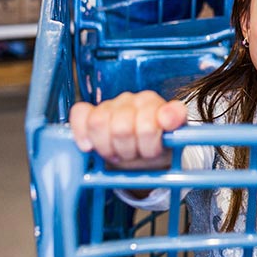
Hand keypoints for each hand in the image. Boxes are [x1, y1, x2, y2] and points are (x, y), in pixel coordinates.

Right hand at [68, 91, 187, 168]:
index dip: (148, 144)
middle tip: (134, 155)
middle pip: (121, 128)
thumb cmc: (159, 148)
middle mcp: (134, 100)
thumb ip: (175, 123)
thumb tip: (168, 116)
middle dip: (128, 150)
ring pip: (98, 123)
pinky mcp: (92, 112)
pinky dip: (82, 132)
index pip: (147, 124)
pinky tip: (89, 146)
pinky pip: (80, 114)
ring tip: (118, 152)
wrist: (144, 157)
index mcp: (156, 104)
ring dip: (107, 147)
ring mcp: (112, 104)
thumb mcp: (174, 142)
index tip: (151, 152)